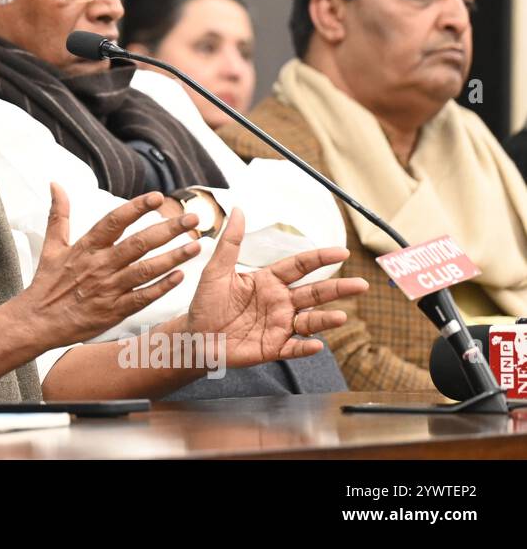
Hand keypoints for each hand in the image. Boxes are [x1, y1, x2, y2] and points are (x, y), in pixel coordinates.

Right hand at [18, 184, 202, 349]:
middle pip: (138, 243)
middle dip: (168, 229)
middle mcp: (99, 265)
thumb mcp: (52, 246)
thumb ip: (59, 214)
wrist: (37, 322)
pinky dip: (162, 287)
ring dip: (173, 257)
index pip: (114, 221)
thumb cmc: (46, 283)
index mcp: (86, 247)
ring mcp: (108, 288)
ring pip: (146, 269)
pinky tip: (181, 277)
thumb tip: (56, 185)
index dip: (136, 208)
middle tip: (192, 218)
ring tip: (196, 246)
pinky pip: (143, 297)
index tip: (157, 197)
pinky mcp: (114, 311)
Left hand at [185, 207, 365, 366]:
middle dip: (338, 289)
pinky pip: (293, 347)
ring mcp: (279, 325)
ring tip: (341, 316)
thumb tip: (239, 209)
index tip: (342, 252)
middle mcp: (279, 302)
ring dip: (326, 319)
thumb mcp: (216, 270)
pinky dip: (305, 347)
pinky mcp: (272, 347)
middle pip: (314, 293)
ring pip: (309, 321)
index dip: (320, 259)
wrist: (194, 336)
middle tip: (362, 284)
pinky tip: (317, 344)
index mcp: (268, 281)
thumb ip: (230, 242)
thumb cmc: (205, 302)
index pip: (300, 266)